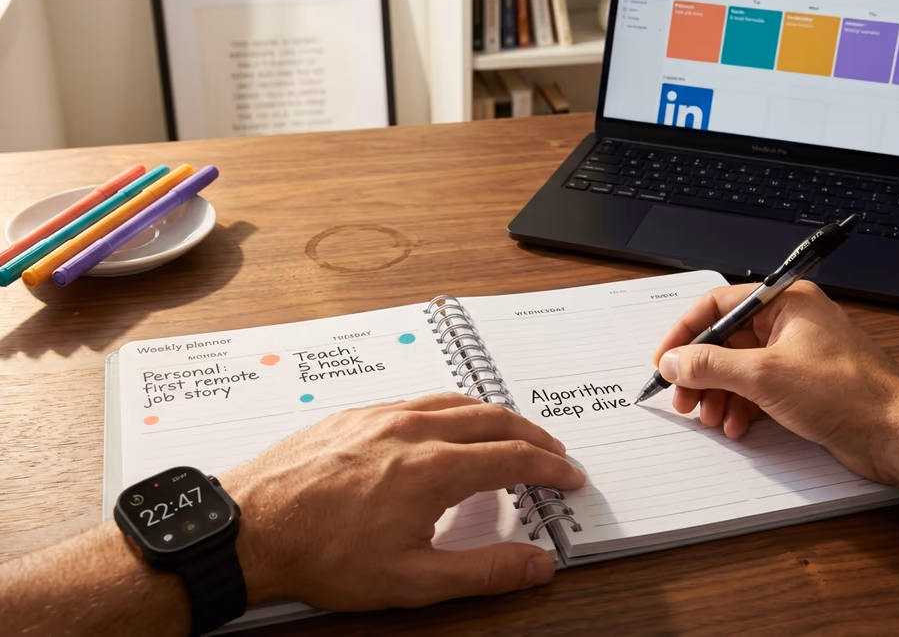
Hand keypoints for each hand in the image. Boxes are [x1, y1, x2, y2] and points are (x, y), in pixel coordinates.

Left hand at [220, 393, 585, 610]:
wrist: (247, 529)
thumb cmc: (320, 555)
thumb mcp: (411, 580)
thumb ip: (484, 571)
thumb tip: (537, 565)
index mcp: (433, 468)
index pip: (513, 458)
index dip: (550, 468)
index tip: (569, 477)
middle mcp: (412, 429)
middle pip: (492, 419)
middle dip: (532, 436)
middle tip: (553, 454)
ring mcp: (380, 415)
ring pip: (456, 401)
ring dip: (494, 417)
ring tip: (511, 434)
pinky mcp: (353, 414)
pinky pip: (419, 399)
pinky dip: (453, 410)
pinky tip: (447, 426)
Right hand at [653, 282, 898, 484]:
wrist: (896, 433)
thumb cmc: (848, 392)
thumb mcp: (765, 375)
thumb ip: (711, 365)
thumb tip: (675, 361)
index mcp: (785, 302)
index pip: (718, 305)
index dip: (686, 332)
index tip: (665, 359)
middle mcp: (790, 323)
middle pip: (726, 340)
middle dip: (700, 372)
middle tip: (683, 397)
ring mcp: (796, 355)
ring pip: (738, 369)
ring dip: (718, 394)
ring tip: (709, 416)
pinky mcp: (802, 386)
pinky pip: (757, 390)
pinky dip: (740, 407)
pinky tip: (735, 425)